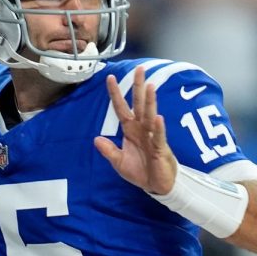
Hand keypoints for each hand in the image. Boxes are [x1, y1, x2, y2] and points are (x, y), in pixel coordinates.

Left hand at [93, 67, 177, 194]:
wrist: (157, 186)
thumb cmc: (140, 171)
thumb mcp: (119, 162)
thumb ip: (108, 151)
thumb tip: (96, 139)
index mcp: (130, 129)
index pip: (121, 108)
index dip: (116, 94)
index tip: (110, 77)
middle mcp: (142, 129)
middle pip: (139, 104)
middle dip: (139, 86)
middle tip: (140, 69)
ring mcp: (152, 136)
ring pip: (150, 115)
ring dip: (150, 101)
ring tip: (150, 86)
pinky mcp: (160, 148)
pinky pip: (159, 136)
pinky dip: (158, 128)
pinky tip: (158, 118)